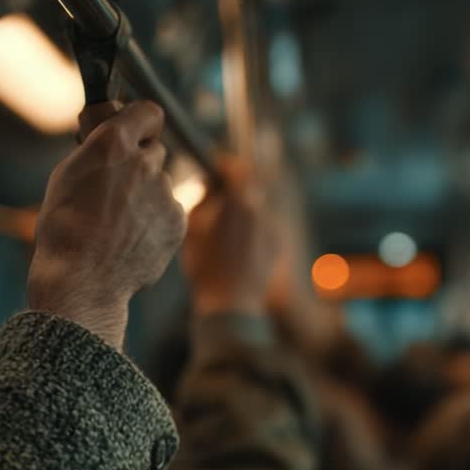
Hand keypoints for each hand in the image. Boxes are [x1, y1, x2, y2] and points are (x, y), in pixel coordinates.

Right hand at [27, 101, 186, 348]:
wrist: (82, 278)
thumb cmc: (65, 228)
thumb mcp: (68, 175)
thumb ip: (100, 151)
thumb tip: (116, 137)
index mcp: (114, 143)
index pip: (149, 111)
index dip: (143, 121)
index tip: (137, 131)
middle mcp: (145, 161)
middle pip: (155, 151)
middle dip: (141, 164)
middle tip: (118, 190)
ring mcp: (166, 192)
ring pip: (161, 185)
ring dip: (147, 197)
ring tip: (119, 225)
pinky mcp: (178, 220)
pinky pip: (170, 212)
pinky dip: (156, 223)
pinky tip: (133, 239)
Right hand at [182, 157, 277, 315]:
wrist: (231, 304)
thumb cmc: (205, 267)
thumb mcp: (192, 228)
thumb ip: (201, 200)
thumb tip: (207, 187)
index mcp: (239, 201)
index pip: (233, 166)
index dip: (221, 164)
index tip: (212, 167)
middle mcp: (261, 209)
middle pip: (248, 184)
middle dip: (232, 186)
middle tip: (215, 194)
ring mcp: (272, 227)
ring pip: (255, 206)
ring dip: (241, 208)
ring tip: (222, 224)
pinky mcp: (276, 244)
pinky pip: (262, 226)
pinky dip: (250, 227)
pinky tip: (235, 244)